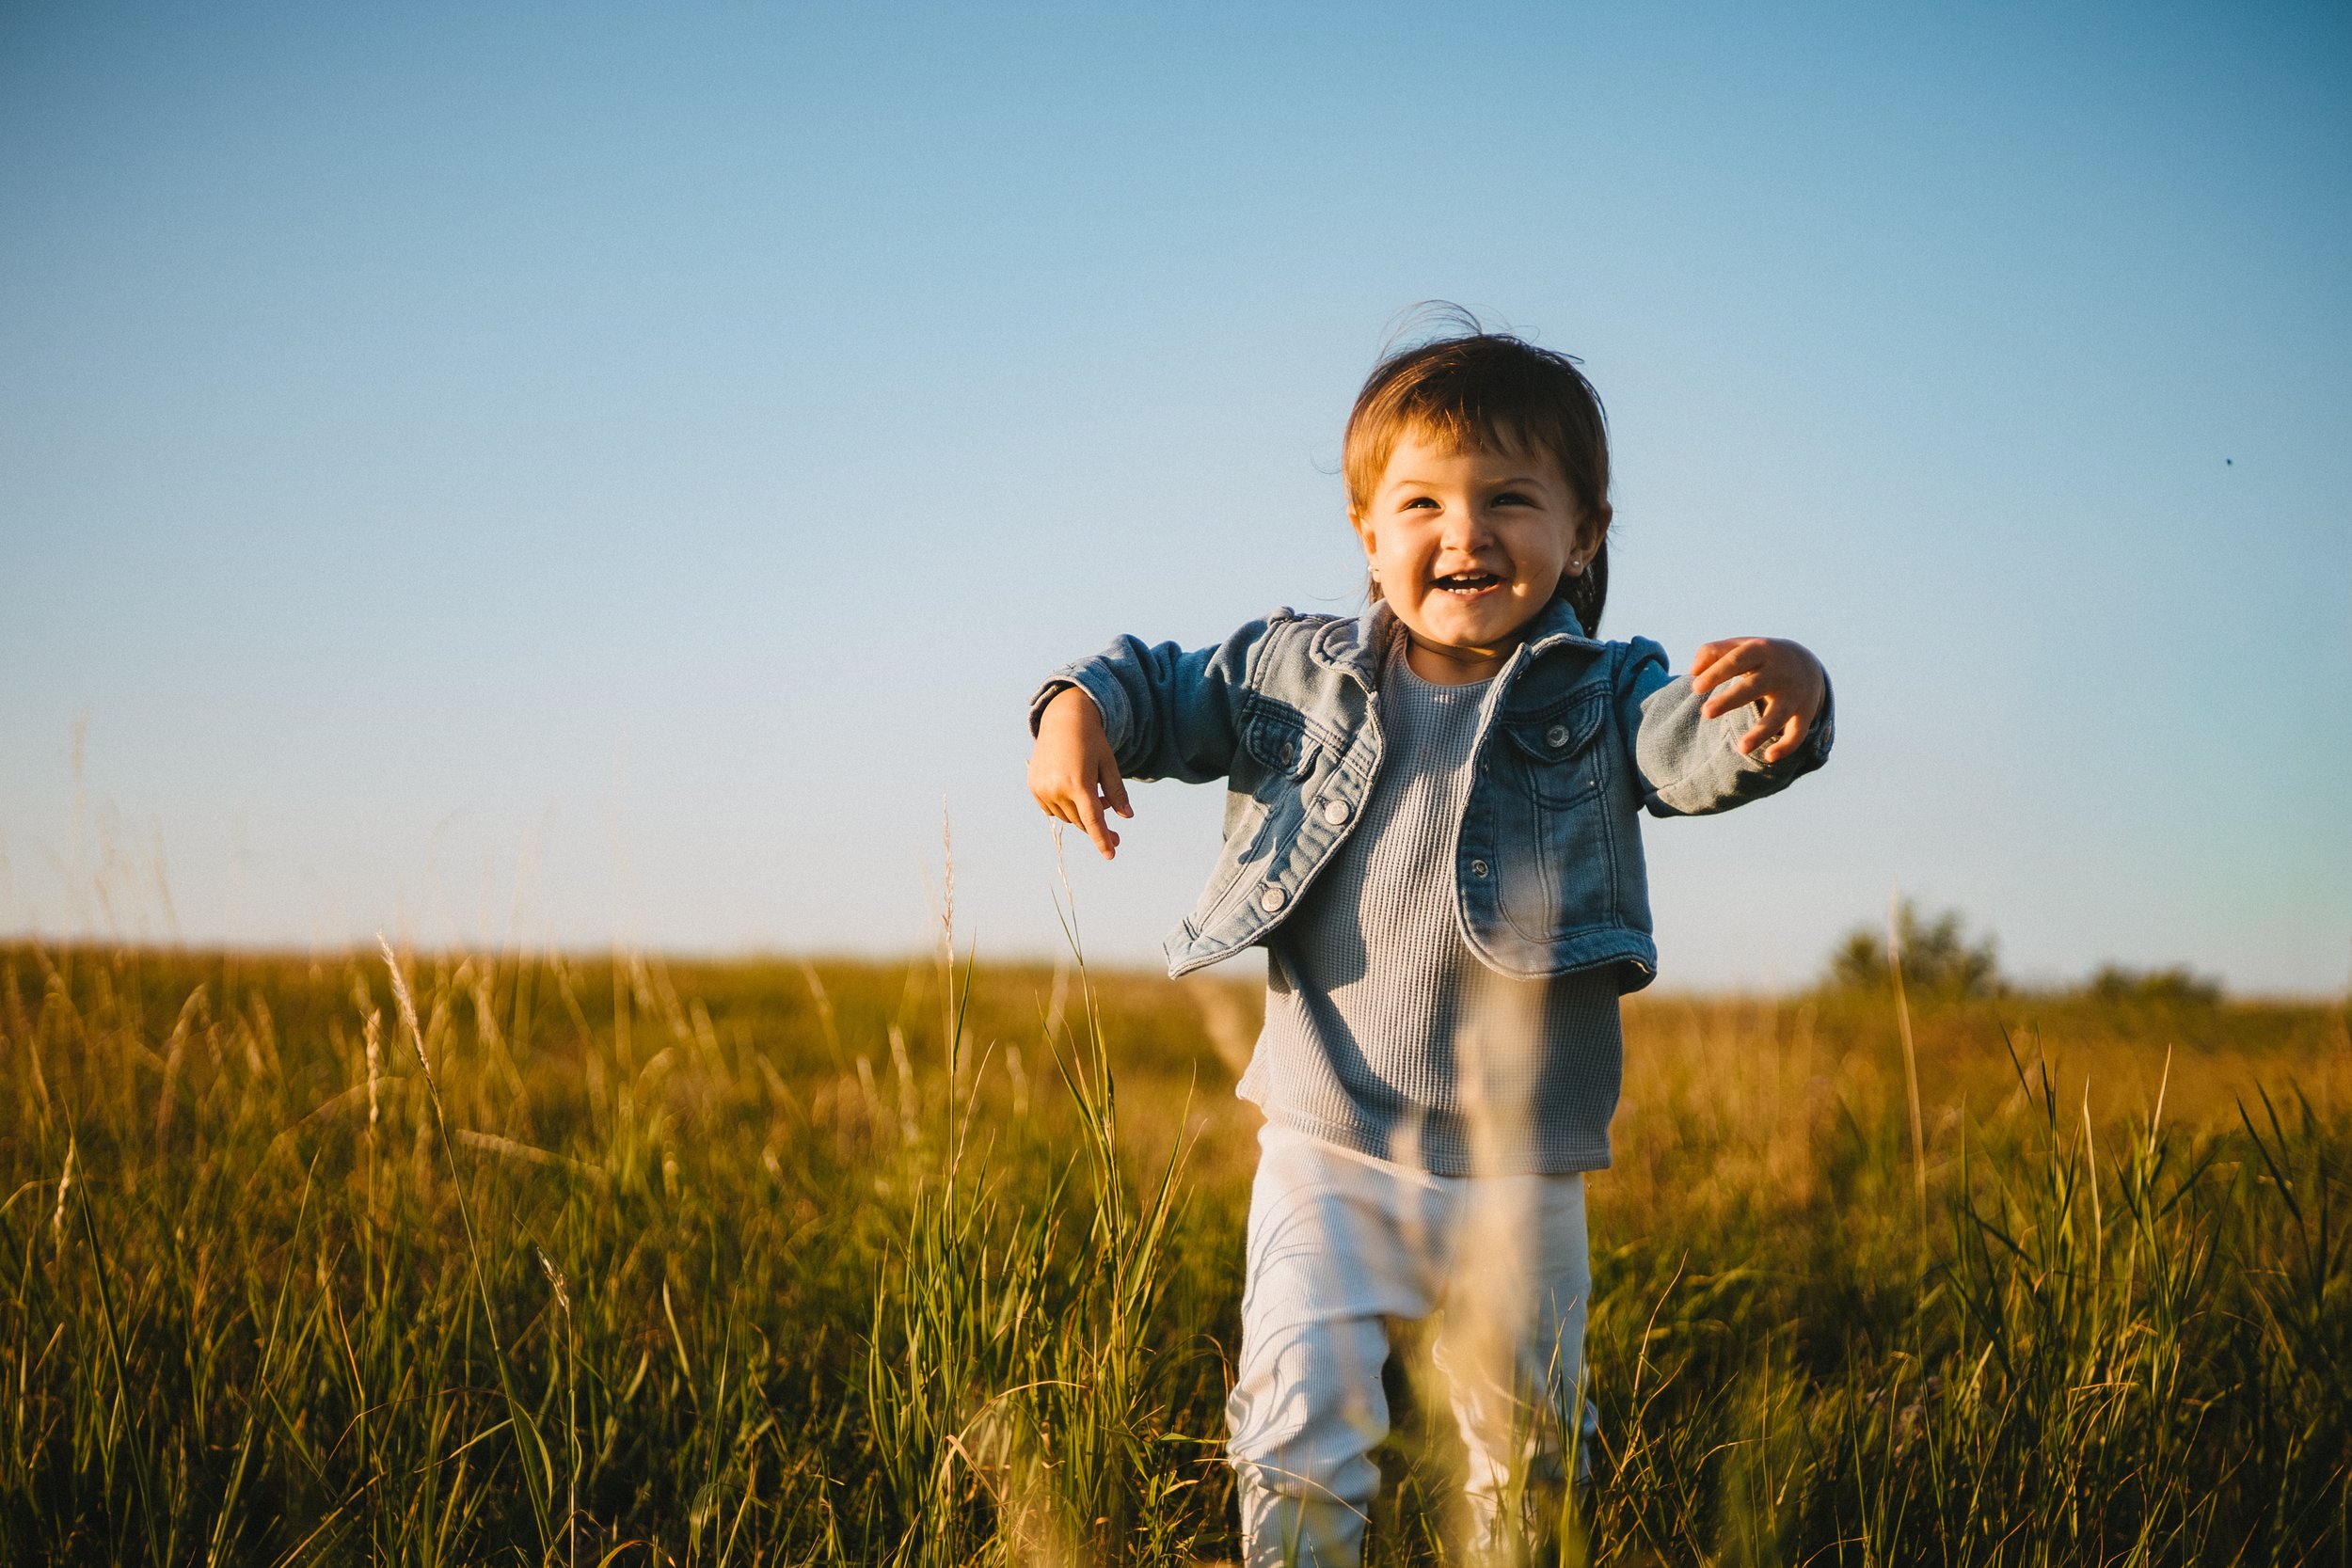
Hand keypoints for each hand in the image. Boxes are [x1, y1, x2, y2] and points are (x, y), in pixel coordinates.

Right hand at [1028, 686, 1132, 859]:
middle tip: (1115, 829)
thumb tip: (1127, 816)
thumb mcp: (1109, 764)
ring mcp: (1042, 789)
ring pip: (1067, 817)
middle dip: (1097, 826)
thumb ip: (1117, 791)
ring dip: (1081, 813)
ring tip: (1093, 793)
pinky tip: (1072, 789)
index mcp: (1079, 782)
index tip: (1111, 855)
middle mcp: (1057, 788)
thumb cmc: (1091, 741)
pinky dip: (1065, 807)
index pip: (1093, 821)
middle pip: (1081, 821)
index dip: (1102, 840)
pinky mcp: (1034, 787)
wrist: (1062, 720)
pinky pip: (1053, 809)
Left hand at [1690, 637, 1825, 762]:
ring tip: (1741, 748)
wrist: (1806, 662)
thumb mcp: (1739, 646)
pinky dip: (1787, 746)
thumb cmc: (1759, 657)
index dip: (1717, 673)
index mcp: (1760, 651)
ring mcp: (1794, 693)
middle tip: (1706, 713)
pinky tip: (1768, 757)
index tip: (1696, 688)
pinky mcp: (1805, 713)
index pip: (1736, 660)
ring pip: (1778, 714)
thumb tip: (1693, 671)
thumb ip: (1712, 652)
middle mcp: (1779, 672)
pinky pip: (1797, 732)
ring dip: (1761, 731)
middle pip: (1754, 687)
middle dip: (1731, 700)